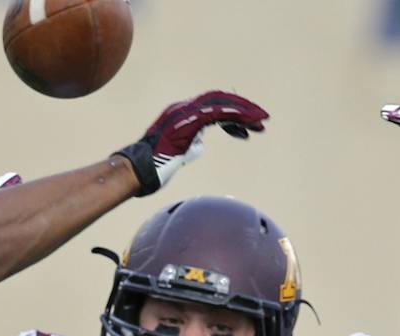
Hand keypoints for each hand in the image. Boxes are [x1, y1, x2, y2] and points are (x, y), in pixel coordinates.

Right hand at [114, 90, 267, 195]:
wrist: (137, 171)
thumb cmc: (154, 167)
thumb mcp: (177, 155)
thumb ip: (190, 147)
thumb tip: (201, 146)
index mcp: (180, 114)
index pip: (210, 106)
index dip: (231, 114)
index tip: (246, 128)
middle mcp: (184, 108)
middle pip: (219, 99)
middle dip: (243, 108)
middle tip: (262, 119)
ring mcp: (186, 113)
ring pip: (222, 103)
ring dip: (245, 112)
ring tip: (262, 122)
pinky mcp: (190, 121)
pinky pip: (219, 113)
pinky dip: (237, 117)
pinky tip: (250, 125)